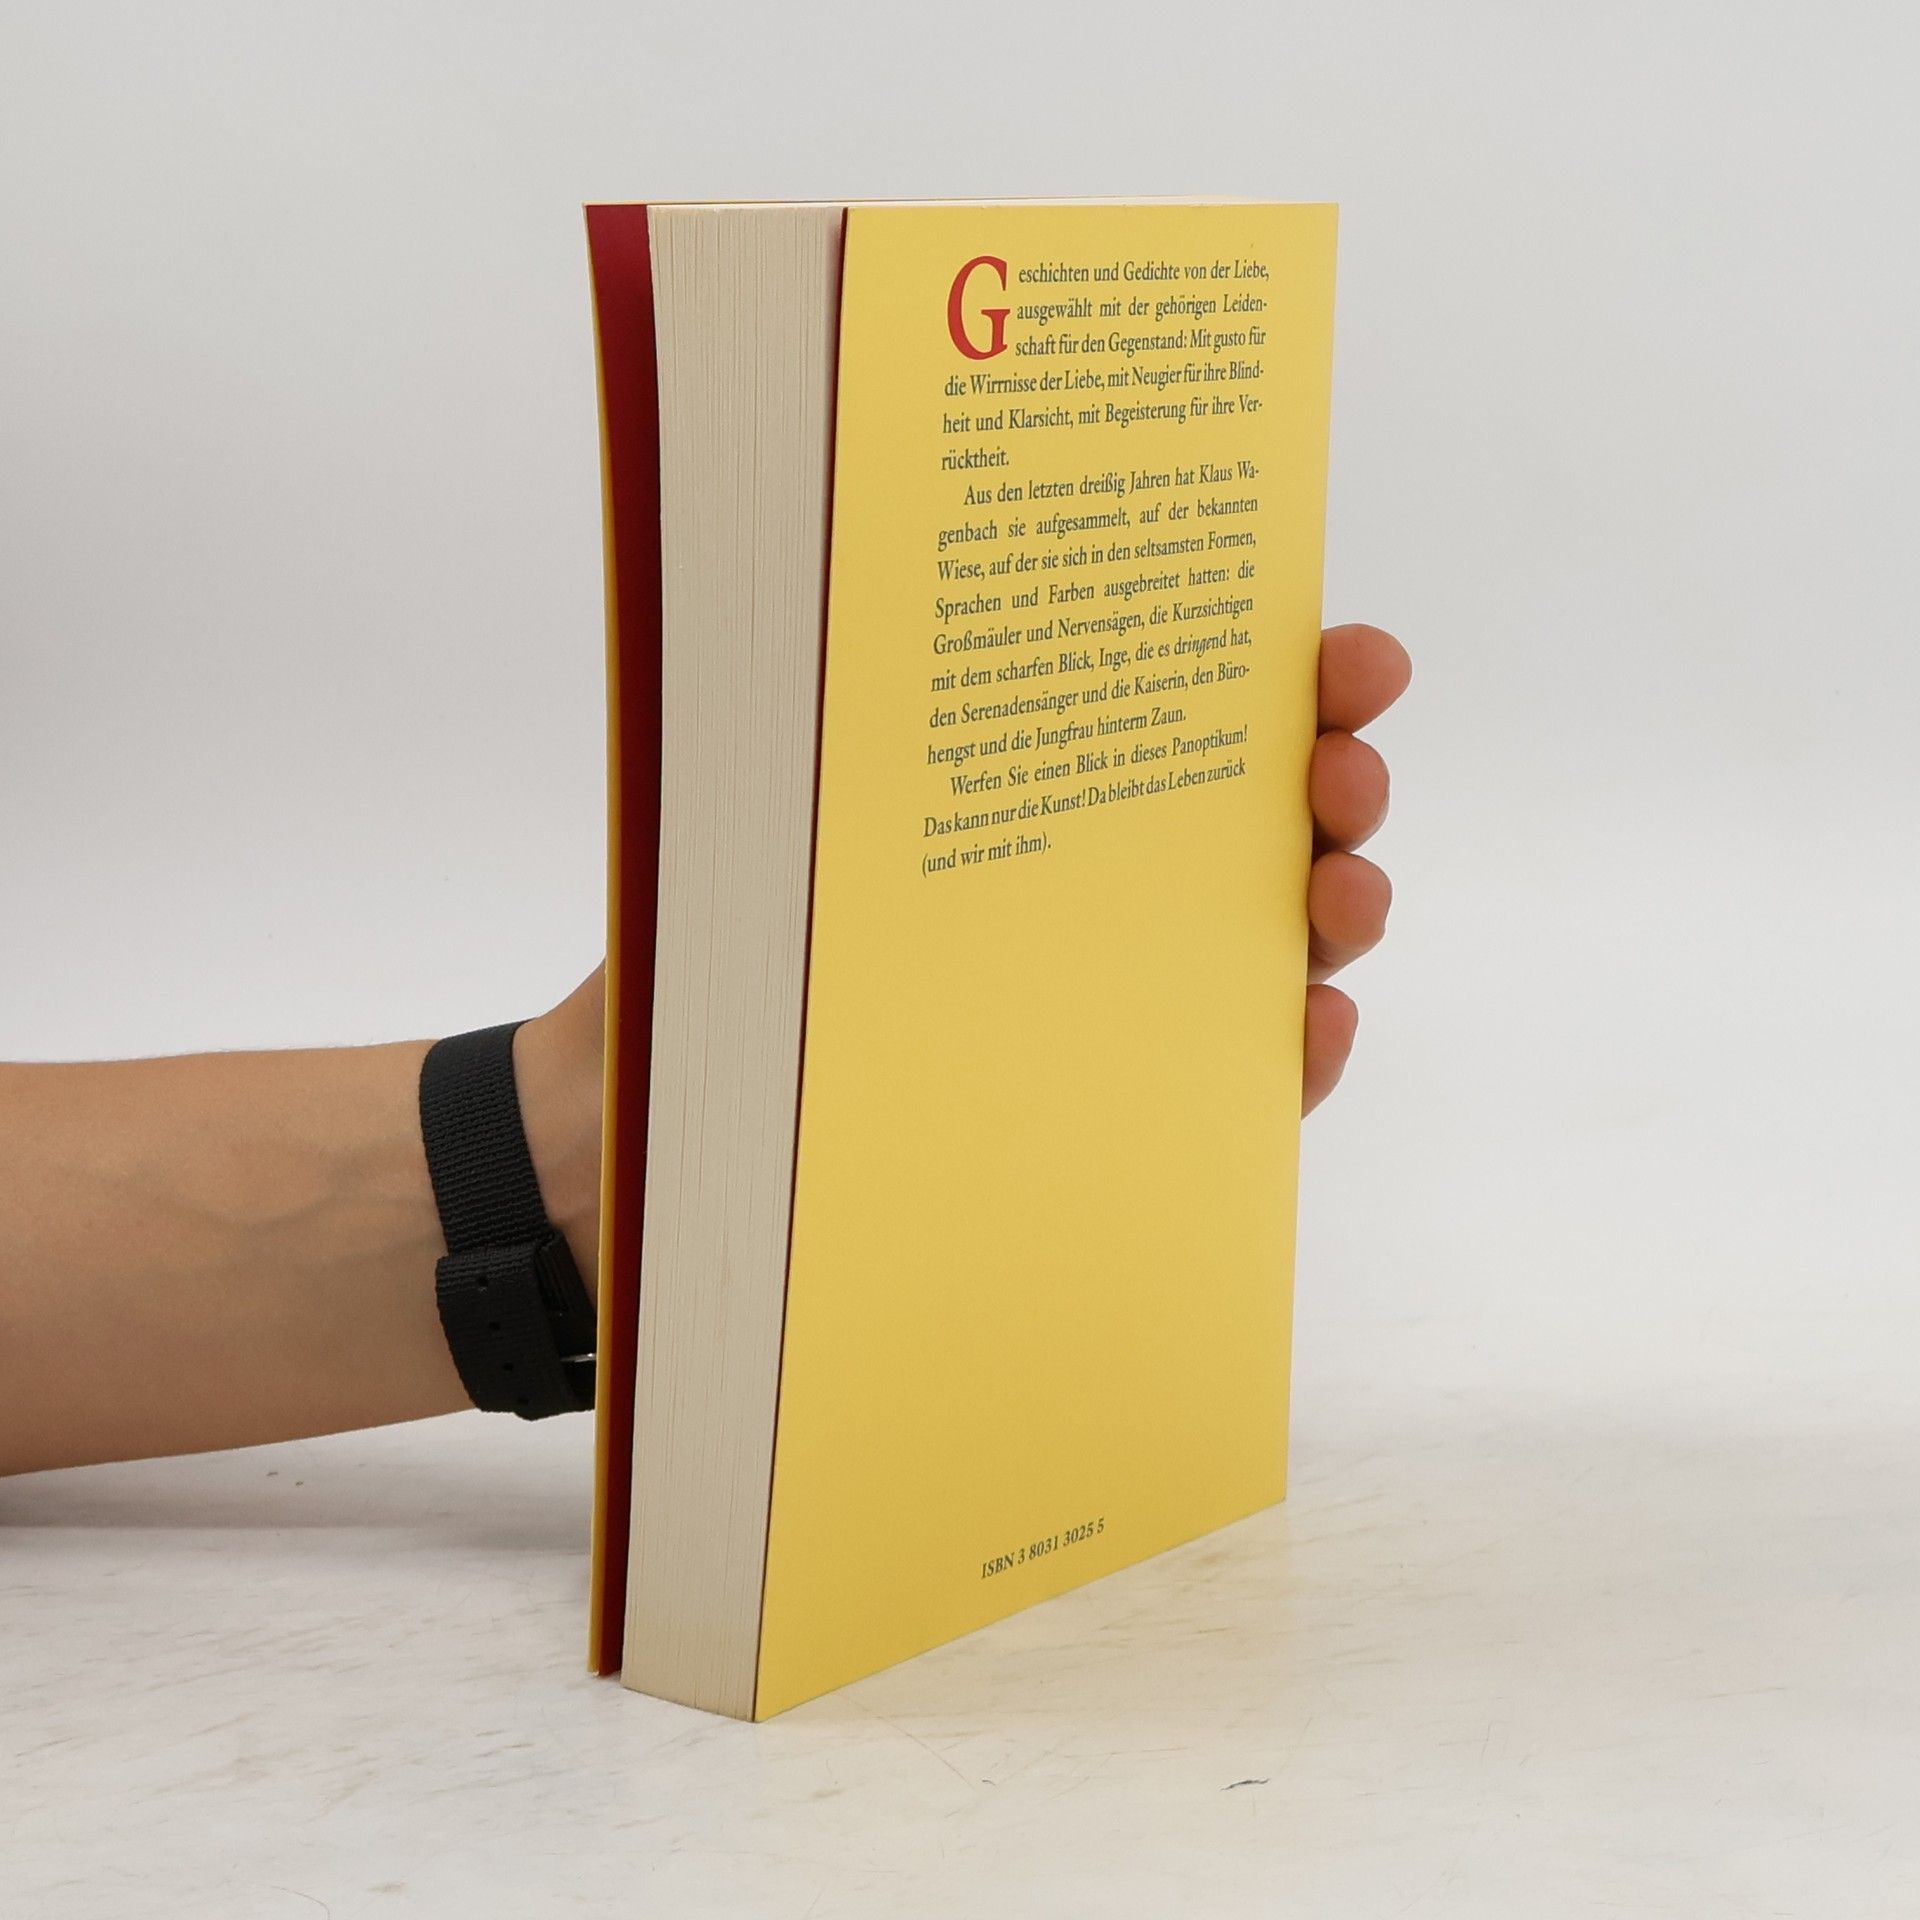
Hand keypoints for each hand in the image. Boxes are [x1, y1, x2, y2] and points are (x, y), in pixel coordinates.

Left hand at [527, 621, 1409, 1280]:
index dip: (1265, 677)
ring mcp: (1089, 1007)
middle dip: (1328, 782)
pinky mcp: (1096, 1124)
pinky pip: (1224, 1090)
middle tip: (1343, 774)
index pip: (1146, 715)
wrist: (606, 1184)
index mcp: (989, 801)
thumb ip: (796, 755)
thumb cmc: (668, 998)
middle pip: (1237, 822)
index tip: (1335, 653)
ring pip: (1256, 949)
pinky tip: (1313, 1025)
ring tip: (1339, 895)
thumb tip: (834, 615)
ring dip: (1332, 912)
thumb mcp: (730, 852)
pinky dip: (1289, 1059)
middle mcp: (1057, 892)